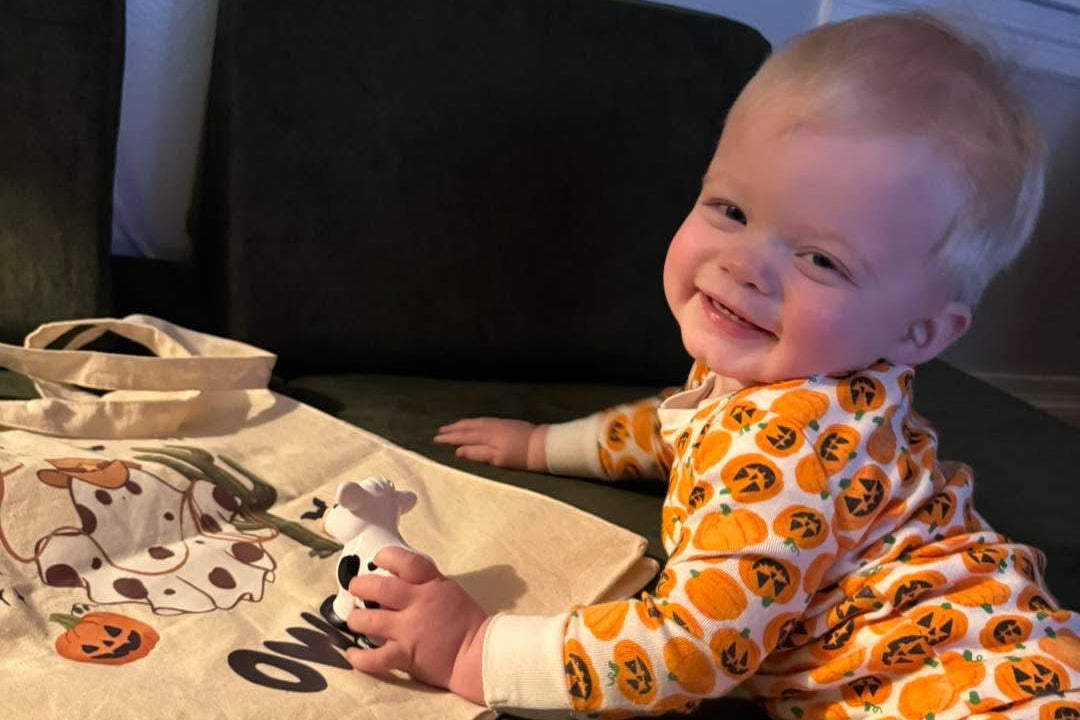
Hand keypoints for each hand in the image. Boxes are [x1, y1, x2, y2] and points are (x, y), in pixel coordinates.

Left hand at [345, 546, 489, 704]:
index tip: (377, 560)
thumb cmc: (465, 621)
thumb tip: (398, 578)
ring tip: (355, 619)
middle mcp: (418, 604)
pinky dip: (359, 657)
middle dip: (360, 586)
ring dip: (356, 619)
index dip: (386, 556)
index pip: (406, 562)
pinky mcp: (406, 656)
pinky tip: (352, 653)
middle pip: (379, 588)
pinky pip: (375, 658)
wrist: (479, 654)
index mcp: (432, 585)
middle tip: (355, 588)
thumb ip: (424, 583)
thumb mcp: (448, 590)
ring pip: (370, 620)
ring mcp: (410, 630)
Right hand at [434, 418, 547, 471]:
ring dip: (462, 424)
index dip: (449, 438)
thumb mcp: (497, 459)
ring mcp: (499, 423)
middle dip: (452, 429)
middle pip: (467, 426)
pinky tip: (475, 424)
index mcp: (486, 436)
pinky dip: (474, 421)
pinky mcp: (506, 423)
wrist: (542, 445)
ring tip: (453, 426)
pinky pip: (484, 420)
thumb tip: (458, 451)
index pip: (463, 436)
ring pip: (475, 421)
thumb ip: (476, 454)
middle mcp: (490, 426)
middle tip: (439, 431)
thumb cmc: (520, 457)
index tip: (435, 439)